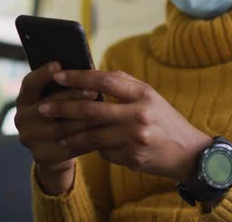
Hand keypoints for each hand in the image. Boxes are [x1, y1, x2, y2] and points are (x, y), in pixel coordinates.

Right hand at [14, 62, 98, 193]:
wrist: (55, 151)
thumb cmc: (63, 116)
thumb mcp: (58, 100)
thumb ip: (65, 88)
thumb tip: (87, 71)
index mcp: (24, 100)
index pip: (29, 84)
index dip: (42, 74)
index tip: (58, 64)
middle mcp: (22, 119)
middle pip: (49, 105)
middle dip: (74, 97)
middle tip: (94, 91)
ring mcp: (30, 139)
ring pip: (62, 127)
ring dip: (86, 119)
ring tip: (105, 112)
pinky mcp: (42, 156)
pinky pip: (69, 146)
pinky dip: (88, 138)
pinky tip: (103, 132)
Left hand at [39, 70, 213, 182]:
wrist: (188, 153)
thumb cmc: (165, 120)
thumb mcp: (151, 96)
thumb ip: (125, 84)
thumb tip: (93, 74)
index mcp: (144, 94)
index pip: (105, 80)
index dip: (78, 77)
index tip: (58, 75)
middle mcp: (139, 115)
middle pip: (91, 109)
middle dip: (63, 108)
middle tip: (43, 108)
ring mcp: (135, 139)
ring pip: (92, 135)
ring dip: (71, 134)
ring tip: (57, 132)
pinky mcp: (132, 158)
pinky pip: (104, 152)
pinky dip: (96, 148)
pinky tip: (90, 146)